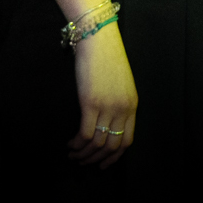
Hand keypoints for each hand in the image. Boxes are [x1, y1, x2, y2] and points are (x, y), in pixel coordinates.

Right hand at [66, 29, 137, 168]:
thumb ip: (117, 104)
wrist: (98, 38)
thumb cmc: (106, 58)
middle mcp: (122, 109)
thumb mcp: (121, 84)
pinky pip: (85, 134)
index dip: (114, 157)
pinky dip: (76, 144)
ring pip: (97, 143)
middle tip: (82, 162)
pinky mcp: (90, 103)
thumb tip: (105, 124)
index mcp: (132, 105)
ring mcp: (107, 107)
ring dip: (83, 154)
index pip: (127, 140)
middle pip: (112, 146)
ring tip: (72, 154)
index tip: (102, 164)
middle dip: (96, 159)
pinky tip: (69, 144)